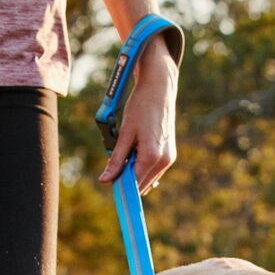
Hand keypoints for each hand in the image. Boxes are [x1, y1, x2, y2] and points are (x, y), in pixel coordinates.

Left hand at [99, 39, 177, 194]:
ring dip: (134, 172)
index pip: (133, 184)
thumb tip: (105, 180)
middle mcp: (164, 161)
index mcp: (151, 157)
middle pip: (141, 184)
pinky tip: (135, 151)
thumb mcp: (124, 134)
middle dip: (126, 179)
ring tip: (126, 152)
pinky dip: (141, 166)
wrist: (159, 88)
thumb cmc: (140, 107)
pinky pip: (153, 170)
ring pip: (147, 178)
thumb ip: (116, 160)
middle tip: (113, 165)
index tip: (108, 184)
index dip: (120, 186)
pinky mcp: (170, 154)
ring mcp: (169, 159)